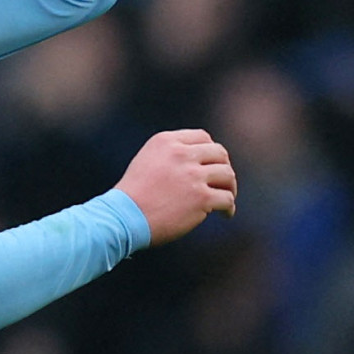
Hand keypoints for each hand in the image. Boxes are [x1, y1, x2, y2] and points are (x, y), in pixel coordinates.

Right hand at [115, 129, 236, 245]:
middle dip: (224, 167)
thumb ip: (171, 155)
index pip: (202, 137)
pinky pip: (226, 198)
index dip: (211, 152)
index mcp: (167, 142)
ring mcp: (193, 176)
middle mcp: (182, 154)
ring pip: (227, 175)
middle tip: (223, 182)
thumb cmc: (133, 195)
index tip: (211, 164)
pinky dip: (229, 207)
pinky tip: (225, 214)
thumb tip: (198, 162)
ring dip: (230, 187)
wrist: (123, 217)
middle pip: (219, 153)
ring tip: (227, 198)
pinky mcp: (201, 198)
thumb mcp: (147, 161)